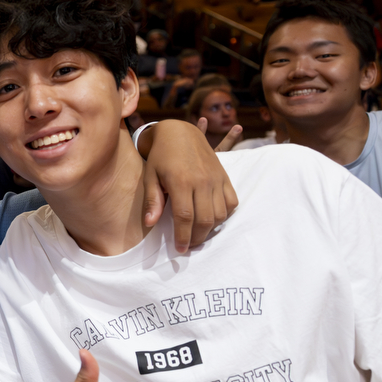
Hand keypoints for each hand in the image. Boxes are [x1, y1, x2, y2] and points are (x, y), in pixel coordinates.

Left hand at [141, 119, 238, 250]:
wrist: (179, 132)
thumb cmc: (160, 156)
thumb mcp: (150, 177)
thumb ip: (153, 201)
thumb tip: (150, 223)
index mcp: (181, 181)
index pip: (185, 217)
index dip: (183, 236)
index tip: (179, 249)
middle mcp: (201, 181)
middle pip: (204, 219)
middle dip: (196, 238)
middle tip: (188, 244)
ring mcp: (215, 178)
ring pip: (219, 214)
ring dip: (210, 229)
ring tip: (197, 233)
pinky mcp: (224, 176)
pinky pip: (231, 202)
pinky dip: (224, 214)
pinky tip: (212, 218)